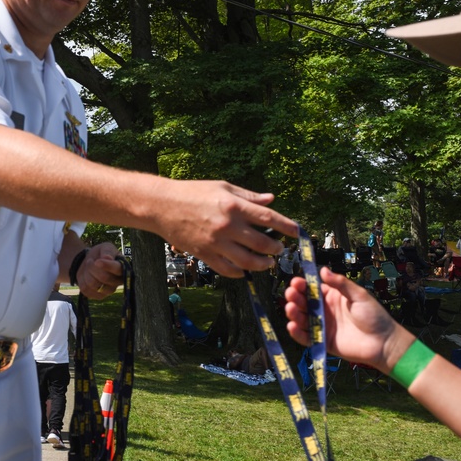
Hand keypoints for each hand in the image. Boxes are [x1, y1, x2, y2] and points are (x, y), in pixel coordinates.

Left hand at [77, 242, 123, 299]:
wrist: (90, 262)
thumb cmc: (101, 254)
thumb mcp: (105, 247)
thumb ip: (108, 251)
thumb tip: (107, 258)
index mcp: (122, 268)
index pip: (118, 269)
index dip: (107, 266)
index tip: (97, 261)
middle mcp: (118, 282)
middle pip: (104, 278)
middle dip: (92, 268)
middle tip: (90, 261)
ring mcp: (109, 291)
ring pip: (93, 284)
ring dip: (87, 274)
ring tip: (88, 267)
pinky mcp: (98, 296)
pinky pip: (86, 290)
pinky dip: (82, 281)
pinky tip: (86, 276)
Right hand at [152, 180, 297, 277]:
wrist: (162, 205)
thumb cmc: (193, 192)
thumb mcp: (223, 187)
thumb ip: (248, 196)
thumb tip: (271, 200)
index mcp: (234, 206)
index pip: (268, 218)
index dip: (286, 226)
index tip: (298, 232)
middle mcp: (227, 226)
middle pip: (261, 243)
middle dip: (276, 248)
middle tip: (280, 248)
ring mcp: (215, 243)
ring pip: (247, 261)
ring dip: (262, 264)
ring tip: (268, 262)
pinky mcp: (204, 254)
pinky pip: (227, 269)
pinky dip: (239, 273)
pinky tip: (245, 271)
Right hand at [284, 269, 407, 371]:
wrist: (383, 342)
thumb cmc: (374, 316)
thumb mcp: (359, 295)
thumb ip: (341, 284)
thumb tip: (323, 270)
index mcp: (332, 297)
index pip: (312, 289)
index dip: (303, 285)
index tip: (296, 282)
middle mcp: (324, 311)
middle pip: (304, 303)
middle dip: (295, 297)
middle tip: (291, 294)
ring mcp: (322, 326)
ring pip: (302, 319)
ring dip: (294, 313)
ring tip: (290, 308)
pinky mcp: (322, 342)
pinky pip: (306, 338)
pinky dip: (297, 333)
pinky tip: (292, 326)